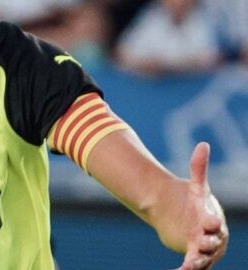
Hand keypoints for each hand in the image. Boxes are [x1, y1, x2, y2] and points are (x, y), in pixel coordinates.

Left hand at [176, 142, 228, 269]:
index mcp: (212, 218)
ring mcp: (202, 249)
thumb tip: (203, 144)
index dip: (213, 221)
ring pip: (203, 258)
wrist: (185, 218)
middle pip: (213, 242)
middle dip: (209, 243)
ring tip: (190, 265)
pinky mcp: (192, 257)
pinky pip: (192, 267)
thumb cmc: (194, 203)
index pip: (215, 221)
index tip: (210, 220)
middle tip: (203, 243)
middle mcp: (210, 237)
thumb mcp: (195, 187)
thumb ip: (199, 168)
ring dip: (198, 261)